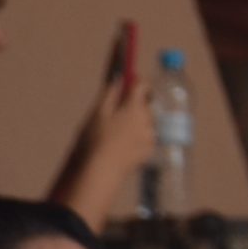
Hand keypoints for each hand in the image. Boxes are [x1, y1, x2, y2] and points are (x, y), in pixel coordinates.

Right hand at [47, 67, 160, 231]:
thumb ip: (110, 94)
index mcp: (134, 107)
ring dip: (138, 121)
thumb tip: (119, 79)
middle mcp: (147, 119)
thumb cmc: (97, 139)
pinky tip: (123, 143)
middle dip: (136, 103)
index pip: (143, 86)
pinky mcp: (149, 150)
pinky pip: (146, 137)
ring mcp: (150, 135)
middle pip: (147, 104)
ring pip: (147, 121)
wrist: (104, 168)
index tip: (131, 80)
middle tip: (120, 109)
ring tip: (118, 130)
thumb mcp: (98, 113)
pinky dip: (138, 136)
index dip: (137, 81)